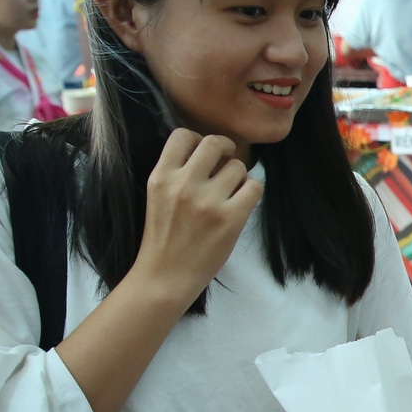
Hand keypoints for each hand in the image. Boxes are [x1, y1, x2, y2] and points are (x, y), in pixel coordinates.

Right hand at [134, 130, 262, 304]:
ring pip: (238, 166)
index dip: (198, 141)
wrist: (165, 276)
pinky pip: (254, 187)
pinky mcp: (229, 218)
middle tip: (226, 163)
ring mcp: (207, 201)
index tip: (204, 156)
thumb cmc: (165, 237)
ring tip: (230, 194)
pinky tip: (240, 204)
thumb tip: (209, 149)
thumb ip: (177, 172)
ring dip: (239, 177)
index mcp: (160, 176)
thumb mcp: (158, 196)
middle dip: (225, 149)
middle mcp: (183, 184)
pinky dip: (251, 192)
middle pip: (215, 143)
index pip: (182, 135)